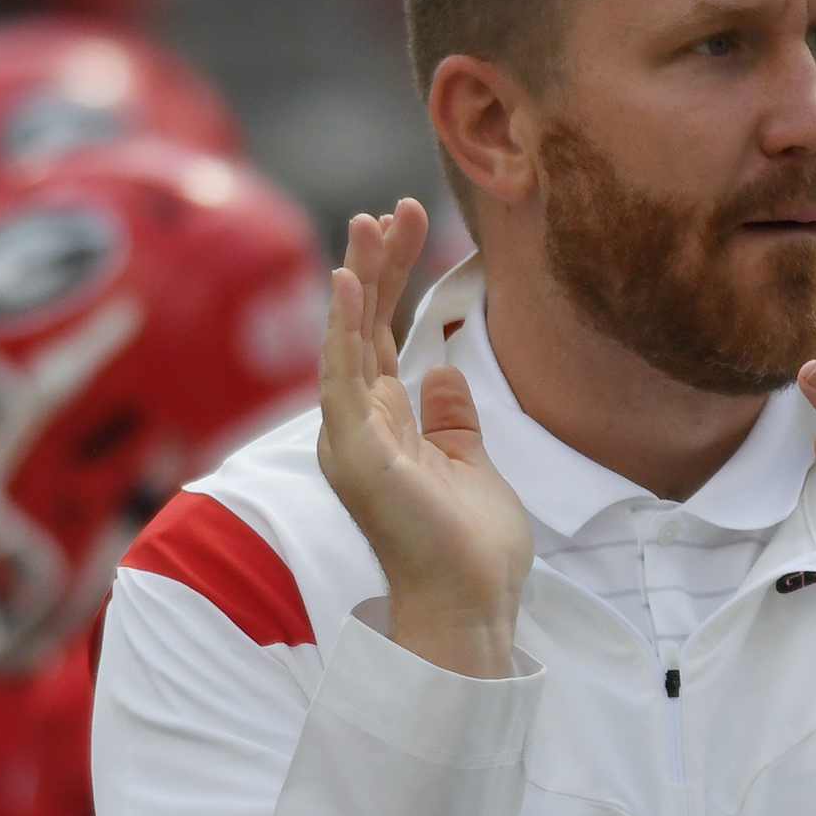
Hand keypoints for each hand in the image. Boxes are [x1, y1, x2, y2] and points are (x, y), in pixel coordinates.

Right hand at [314, 201, 531, 677]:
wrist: (473, 607)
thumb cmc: (472, 550)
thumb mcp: (470, 464)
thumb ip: (451, 418)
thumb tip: (442, 373)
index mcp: (385, 428)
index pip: (384, 338)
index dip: (394, 280)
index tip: (411, 225)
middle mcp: (358, 428)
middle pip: (364, 329)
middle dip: (377, 265)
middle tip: (391, 209)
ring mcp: (351, 441)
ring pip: (348, 343)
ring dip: (358, 281)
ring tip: (368, 223)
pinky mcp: (354, 455)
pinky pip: (343, 380)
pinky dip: (344, 330)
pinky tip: (350, 282)